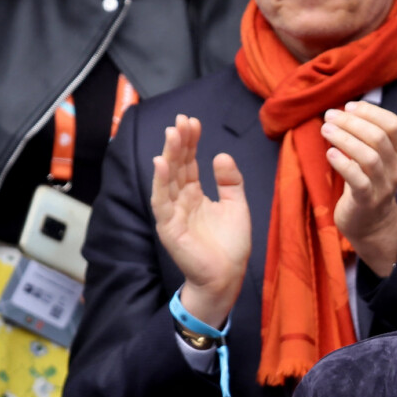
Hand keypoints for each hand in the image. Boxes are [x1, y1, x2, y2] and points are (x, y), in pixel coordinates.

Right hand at [151, 114, 250, 326]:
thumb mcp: (236, 206)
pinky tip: (161, 162)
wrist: (227, 276)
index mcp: (195, 195)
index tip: (193, 122)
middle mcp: (181, 201)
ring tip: (172, 133)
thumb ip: (230, 181)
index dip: (191, 143)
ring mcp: (173, 213)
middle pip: (177, 166)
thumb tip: (220, 155)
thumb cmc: (230, 245)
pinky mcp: (168, 227)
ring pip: (167, 179)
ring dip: (169, 155)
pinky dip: (160, 182)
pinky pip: (161, 201)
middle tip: (181, 120)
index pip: (188, 163)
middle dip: (179, 142)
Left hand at [321, 101, 396, 276]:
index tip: (348, 106)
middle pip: (379, 137)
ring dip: (345, 139)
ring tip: (325, 130)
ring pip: (369, 157)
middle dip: (352, 122)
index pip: (393, 125)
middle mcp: (396, 168)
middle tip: (329, 116)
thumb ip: (364, 138)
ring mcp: (383, 186)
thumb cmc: (366, 185)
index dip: (370, 112)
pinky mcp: (367, 200)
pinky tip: (330, 153)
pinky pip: (358, 179)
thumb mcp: (371, 159)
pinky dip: (343, 164)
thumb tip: (343, 111)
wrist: (370, 225)